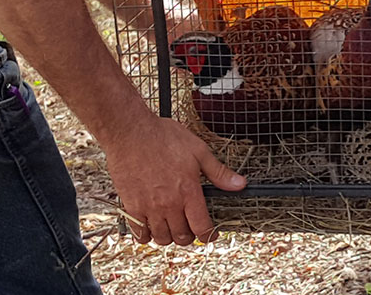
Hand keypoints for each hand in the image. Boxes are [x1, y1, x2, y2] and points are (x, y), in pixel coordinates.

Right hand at [101, 114, 245, 245]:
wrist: (130, 131)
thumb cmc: (163, 137)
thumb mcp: (198, 150)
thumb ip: (218, 172)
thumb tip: (240, 184)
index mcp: (188, 191)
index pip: (202, 227)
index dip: (209, 236)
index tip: (210, 235)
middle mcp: (169, 203)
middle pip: (182, 236)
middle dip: (189, 237)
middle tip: (190, 229)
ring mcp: (148, 206)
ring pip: (161, 238)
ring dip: (169, 237)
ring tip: (171, 227)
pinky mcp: (131, 205)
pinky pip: (140, 232)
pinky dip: (146, 235)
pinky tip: (150, 227)